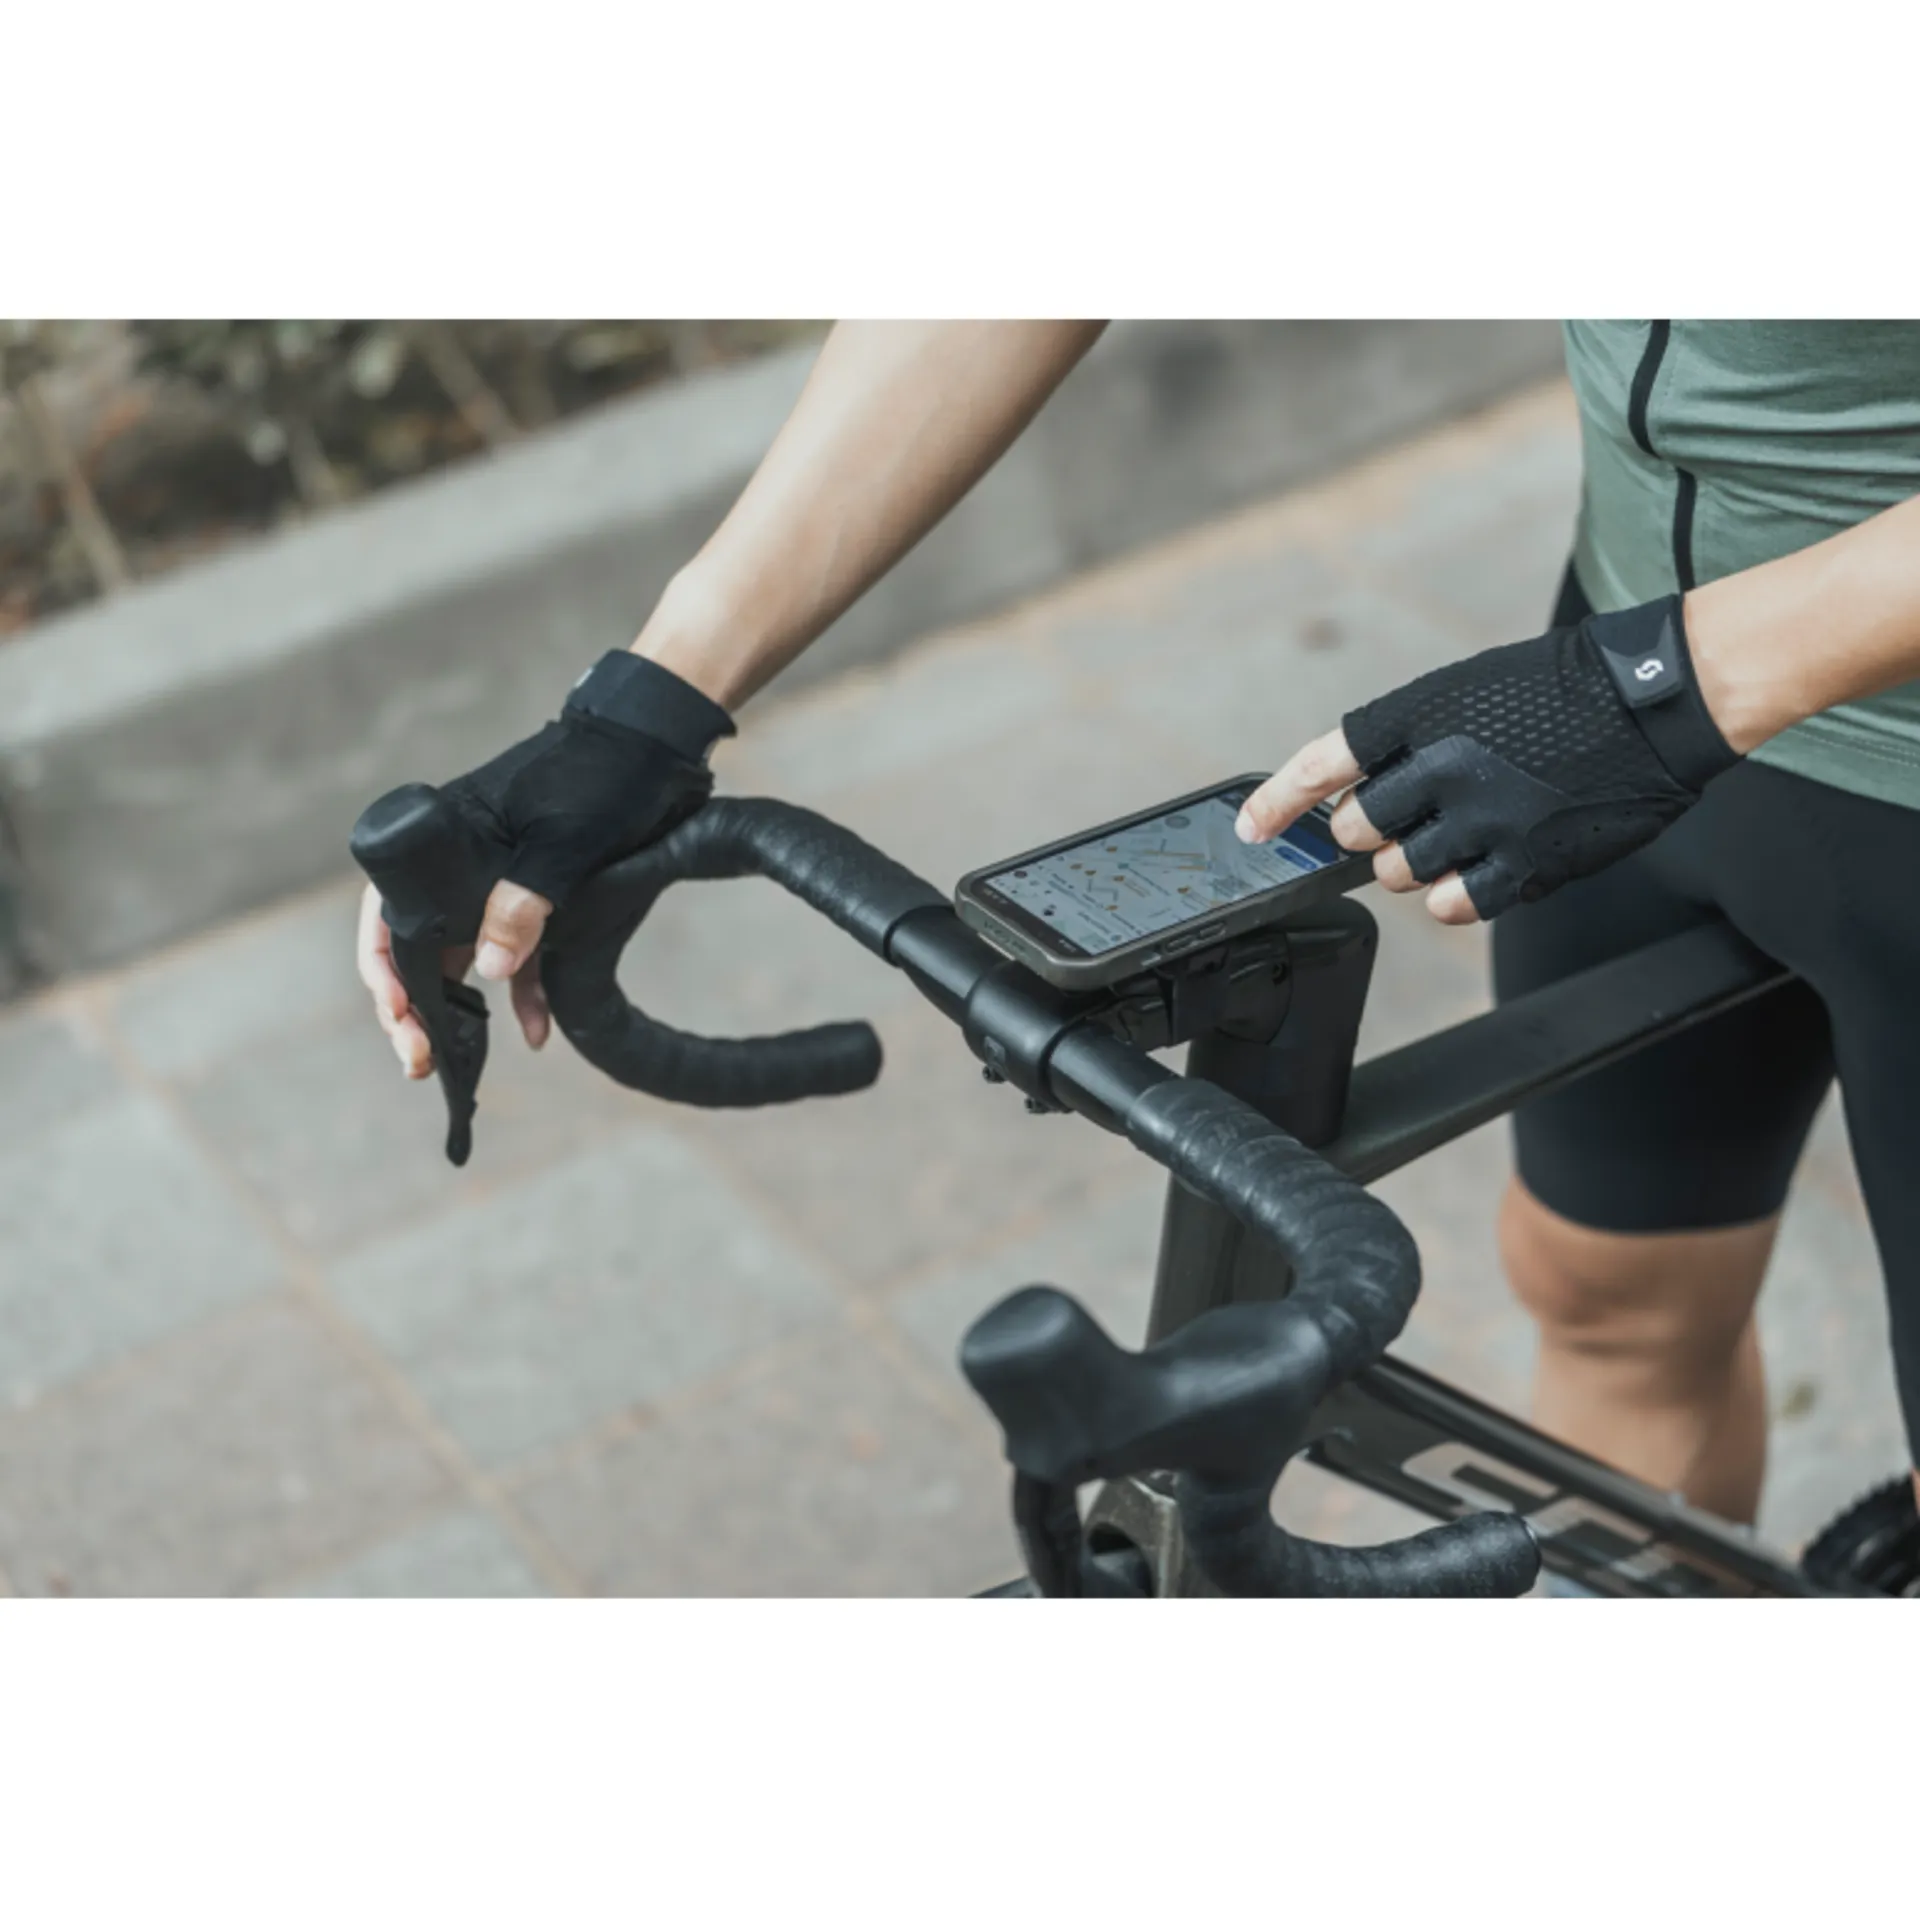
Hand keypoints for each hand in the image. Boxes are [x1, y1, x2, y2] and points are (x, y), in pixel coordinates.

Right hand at [354, 649, 732, 1074]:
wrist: (654, 744)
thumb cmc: (600, 777)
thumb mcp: (562, 841)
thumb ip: (525, 900)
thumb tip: (490, 971)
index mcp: (448, 841)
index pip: (388, 913)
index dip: (385, 971)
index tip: (398, 1015)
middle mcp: (462, 865)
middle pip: (417, 945)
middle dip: (413, 1008)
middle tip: (418, 1061)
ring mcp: (498, 883)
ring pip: (465, 958)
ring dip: (462, 1012)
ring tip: (456, 1065)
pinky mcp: (539, 897)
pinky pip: (519, 955)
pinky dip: (525, 995)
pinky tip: (536, 1034)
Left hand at [1236, 595, 1741, 923]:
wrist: (1657, 697)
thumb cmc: (1562, 689)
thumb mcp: (1468, 689)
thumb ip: (1408, 740)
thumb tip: (1358, 796)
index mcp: (1422, 712)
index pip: (1326, 762)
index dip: (1281, 801)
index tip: (1252, 830)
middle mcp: (1443, 764)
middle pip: (1360, 830)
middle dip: (1372, 834)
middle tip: (1409, 820)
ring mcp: (1484, 817)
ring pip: (1401, 872)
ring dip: (1414, 865)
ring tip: (1459, 835)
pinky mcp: (1526, 859)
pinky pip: (1452, 904)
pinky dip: (1449, 898)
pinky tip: (1470, 874)